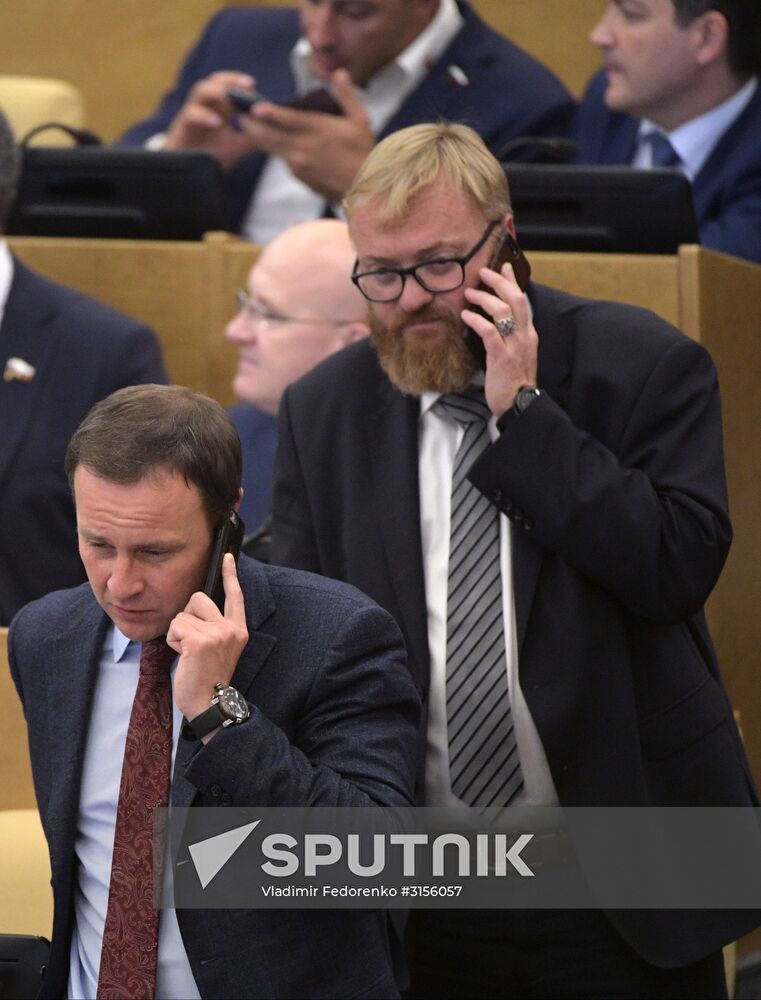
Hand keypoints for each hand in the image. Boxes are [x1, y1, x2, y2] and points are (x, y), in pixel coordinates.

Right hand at [164, 71, 260, 168]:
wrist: (188, 174)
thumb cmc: (211, 156)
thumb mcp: (238, 146)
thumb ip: (253, 135)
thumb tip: (274, 128)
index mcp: (218, 107)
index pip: (228, 85)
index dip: (240, 82)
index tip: (255, 86)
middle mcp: (205, 105)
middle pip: (214, 81)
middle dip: (231, 80)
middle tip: (249, 84)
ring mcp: (192, 114)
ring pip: (200, 91)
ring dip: (217, 92)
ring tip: (231, 99)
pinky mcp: (182, 126)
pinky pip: (190, 114)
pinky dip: (203, 116)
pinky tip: (217, 123)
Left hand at [167, 553, 248, 731]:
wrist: (210, 705)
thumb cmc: (208, 679)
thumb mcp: (219, 649)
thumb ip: (214, 626)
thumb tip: (196, 606)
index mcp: (238, 630)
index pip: (235, 596)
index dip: (230, 574)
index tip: (226, 556)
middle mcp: (230, 629)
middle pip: (198, 599)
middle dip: (187, 617)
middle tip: (192, 644)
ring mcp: (217, 634)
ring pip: (182, 615)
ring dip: (178, 633)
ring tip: (188, 654)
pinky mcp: (199, 640)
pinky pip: (175, 627)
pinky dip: (172, 641)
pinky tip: (183, 658)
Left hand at [241, 69, 374, 200]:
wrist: (366, 188)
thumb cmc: (365, 152)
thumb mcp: (360, 120)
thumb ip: (346, 95)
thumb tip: (339, 73)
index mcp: (318, 131)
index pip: (288, 120)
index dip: (269, 114)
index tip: (254, 107)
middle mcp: (305, 148)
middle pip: (270, 137)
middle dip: (251, 126)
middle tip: (239, 115)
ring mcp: (300, 165)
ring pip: (272, 149)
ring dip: (258, 138)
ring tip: (246, 125)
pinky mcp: (300, 177)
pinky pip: (284, 161)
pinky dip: (278, 151)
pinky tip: (273, 142)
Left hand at [461, 262, 538, 418]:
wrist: (520, 405)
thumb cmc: (514, 382)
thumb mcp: (517, 354)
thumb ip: (511, 337)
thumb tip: (496, 322)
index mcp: (529, 334)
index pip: (523, 301)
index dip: (513, 282)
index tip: (504, 267)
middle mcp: (525, 336)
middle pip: (515, 299)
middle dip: (499, 282)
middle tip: (483, 272)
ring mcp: (514, 345)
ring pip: (503, 311)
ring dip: (484, 299)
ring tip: (469, 294)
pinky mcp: (502, 356)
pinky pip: (488, 331)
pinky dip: (476, 320)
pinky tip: (466, 315)